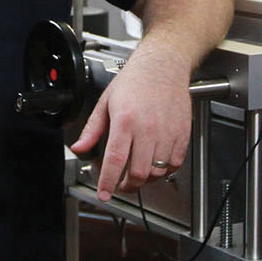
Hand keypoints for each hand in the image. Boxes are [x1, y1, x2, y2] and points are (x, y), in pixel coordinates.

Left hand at [69, 45, 192, 201]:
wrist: (163, 65)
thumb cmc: (135, 80)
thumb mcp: (105, 102)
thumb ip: (92, 129)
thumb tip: (79, 147)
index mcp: (125, 121)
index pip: (115, 161)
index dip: (108, 182)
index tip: (104, 194)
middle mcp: (147, 129)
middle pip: (138, 173)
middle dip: (127, 186)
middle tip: (121, 185)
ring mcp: (167, 132)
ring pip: (157, 172)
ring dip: (145, 180)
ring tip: (137, 174)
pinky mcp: (182, 133)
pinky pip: (175, 164)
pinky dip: (164, 171)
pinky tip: (155, 165)